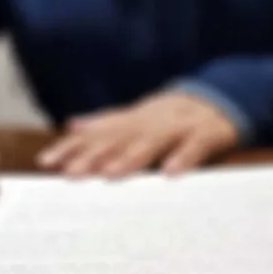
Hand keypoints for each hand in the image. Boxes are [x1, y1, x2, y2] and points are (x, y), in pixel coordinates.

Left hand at [37, 93, 237, 177]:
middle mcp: (152, 121)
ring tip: (109, 175)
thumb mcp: (139, 118)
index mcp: (135, 120)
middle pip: (119, 138)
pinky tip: (169, 174)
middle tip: (70, 175)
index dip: (72, 147)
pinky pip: (195, 147)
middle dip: (93, 156)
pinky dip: (183, 158)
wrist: (225, 98)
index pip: (98, 134)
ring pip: (152, 142)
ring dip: (131, 158)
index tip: (47, 162)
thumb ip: (107, 123)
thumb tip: (72, 125)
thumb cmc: (175, 117)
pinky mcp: (207, 134)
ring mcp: (180, 126)